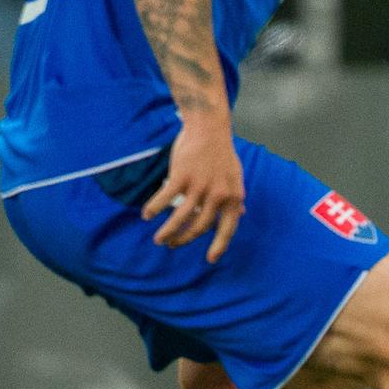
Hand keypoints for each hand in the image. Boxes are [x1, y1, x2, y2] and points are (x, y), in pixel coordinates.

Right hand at [145, 116, 246, 261]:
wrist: (209, 128)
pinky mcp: (182, 176)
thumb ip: (235, 197)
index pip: (228, 227)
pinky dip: (154, 209)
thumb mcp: (235, 177)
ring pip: (181, 218)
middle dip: (184, 239)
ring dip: (167, 232)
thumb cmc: (221, 154)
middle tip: (172, 245)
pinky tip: (147, 215)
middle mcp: (218, 194)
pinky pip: (165, 199)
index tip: (210, 259)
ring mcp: (200, 186)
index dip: (220, 245)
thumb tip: (242, 213)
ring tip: (158, 239)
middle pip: (200, 227)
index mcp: (234, 196)